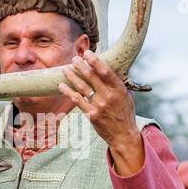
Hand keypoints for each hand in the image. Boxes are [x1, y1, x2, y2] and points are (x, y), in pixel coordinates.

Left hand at [59, 50, 142, 173]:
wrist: (123, 135)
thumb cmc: (125, 114)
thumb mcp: (127, 96)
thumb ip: (118, 84)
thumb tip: (109, 70)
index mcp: (119, 90)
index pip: (105, 71)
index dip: (95, 61)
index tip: (87, 53)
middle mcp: (108, 96)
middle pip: (91, 76)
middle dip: (80, 65)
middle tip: (74, 58)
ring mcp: (99, 106)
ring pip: (81, 87)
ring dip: (72, 76)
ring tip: (65, 68)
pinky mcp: (91, 115)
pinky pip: (77, 100)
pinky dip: (68, 91)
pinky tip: (61, 85)